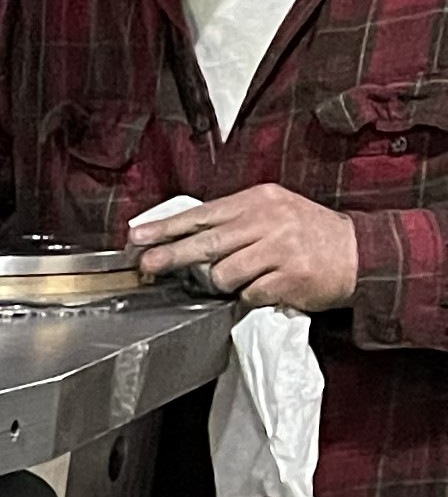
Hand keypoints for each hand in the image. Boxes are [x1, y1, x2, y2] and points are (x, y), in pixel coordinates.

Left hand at [129, 185, 358, 314]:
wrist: (359, 252)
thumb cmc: (307, 235)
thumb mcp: (272, 213)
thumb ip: (233, 222)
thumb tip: (182, 239)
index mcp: (258, 200)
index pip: (202, 214)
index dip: (166, 228)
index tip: (137, 237)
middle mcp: (268, 220)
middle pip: (205, 243)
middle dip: (169, 256)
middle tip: (145, 267)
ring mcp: (279, 248)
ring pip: (223, 274)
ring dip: (222, 284)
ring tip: (242, 279)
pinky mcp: (288, 277)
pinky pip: (248, 295)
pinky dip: (250, 296)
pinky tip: (266, 288)